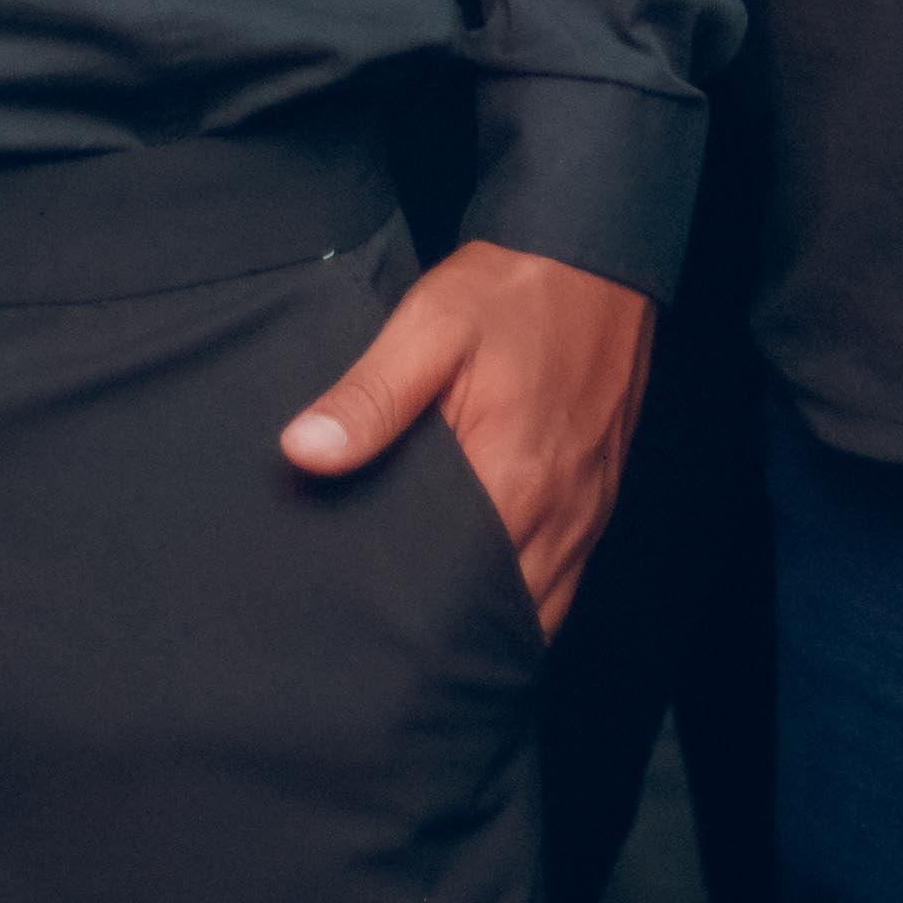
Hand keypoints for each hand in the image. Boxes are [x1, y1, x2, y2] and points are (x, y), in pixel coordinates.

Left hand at [278, 240, 652, 631]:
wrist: (594, 255)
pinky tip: (486, 599)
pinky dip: (530, 600)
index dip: (417, 621)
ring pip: (542, 607)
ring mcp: (587, 509)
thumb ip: (370, 396)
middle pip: (504, 613)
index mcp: (514, 478)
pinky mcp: (598, 497)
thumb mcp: (428, 326)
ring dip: (493, 624)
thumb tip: (303, 453)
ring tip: (430, 638)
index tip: (368, 631)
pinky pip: (566, 579)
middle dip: (451, 637)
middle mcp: (560, 511)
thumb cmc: (510, 291)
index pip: (461, 590)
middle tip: (389, 647)